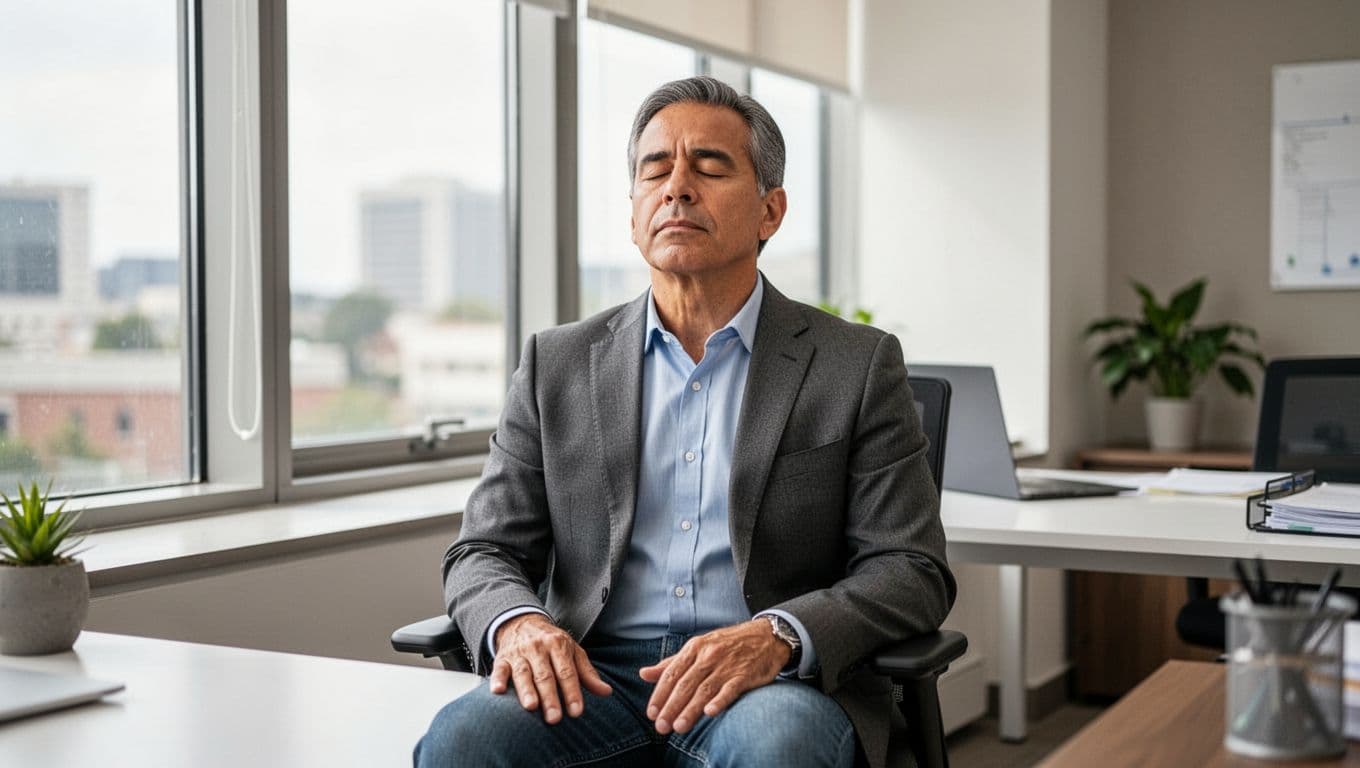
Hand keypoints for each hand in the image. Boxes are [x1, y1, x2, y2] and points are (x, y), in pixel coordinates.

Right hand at [490, 613, 612, 723]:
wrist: (522, 622)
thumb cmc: (552, 643)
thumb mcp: (572, 652)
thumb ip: (587, 673)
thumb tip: (606, 692)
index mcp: (559, 645)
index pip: (567, 672)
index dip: (572, 692)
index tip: (576, 712)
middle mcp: (538, 648)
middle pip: (545, 675)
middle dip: (550, 697)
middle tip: (554, 718)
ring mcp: (519, 653)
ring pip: (523, 673)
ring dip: (526, 690)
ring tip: (531, 706)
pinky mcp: (502, 658)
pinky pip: (498, 669)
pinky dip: (497, 679)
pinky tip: (497, 691)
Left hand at [639, 619, 789, 734]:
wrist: (766, 636)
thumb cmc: (727, 644)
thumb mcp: (698, 647)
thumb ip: (671, 663)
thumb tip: (644, 674)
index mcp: (694, 648)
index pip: (672, 673)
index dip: (660, 694)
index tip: (651, 713)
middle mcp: (708, 656)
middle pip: (685, 684)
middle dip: (671, 706)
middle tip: (661, 726)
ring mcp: (727, 665)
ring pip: (704, 689)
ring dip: (690, 710)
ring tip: (679, 727)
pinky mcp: (745, 675)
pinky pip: (730, 689)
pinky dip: (720, 700)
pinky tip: (710, 712)